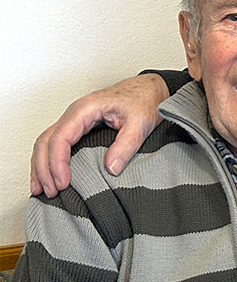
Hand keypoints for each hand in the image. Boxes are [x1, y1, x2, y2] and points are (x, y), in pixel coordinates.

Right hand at [31, 73, 169, 196]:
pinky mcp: (78, 127)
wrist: (150, 89)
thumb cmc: (144, 101)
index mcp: (85, 110)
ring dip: (41, 167)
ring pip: (46, 143)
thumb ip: (126, 145)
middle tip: (51, 192)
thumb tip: (110, 168)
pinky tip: (48, 177)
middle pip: (45, 142)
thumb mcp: (140, 123)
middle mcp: (73, 114)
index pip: (60, 138)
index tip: (63, 183)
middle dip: (44, 168)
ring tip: (42, 190)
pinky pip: (55, 143)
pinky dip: (48, 161)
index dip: (57, 163)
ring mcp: (73, 120)